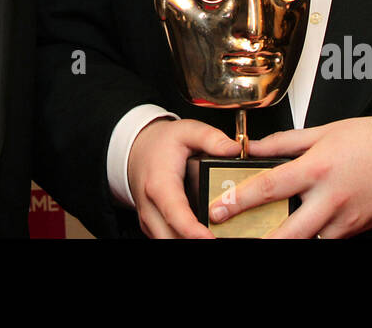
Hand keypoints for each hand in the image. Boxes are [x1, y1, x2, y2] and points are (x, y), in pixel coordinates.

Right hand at [127, 118, 240, 237]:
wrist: (137, 151)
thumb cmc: (162, 143)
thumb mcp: (187, 130)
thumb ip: (211, 138)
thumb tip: (233, 150)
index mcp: (159, 184)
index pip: (175, 214)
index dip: (193, 231)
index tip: (211, 238)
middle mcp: (150, 207)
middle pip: (171, 237)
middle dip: (195, 240)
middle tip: (221, 236)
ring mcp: (149, 220)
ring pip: (168, 241)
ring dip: (191, 241)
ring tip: (216, 234)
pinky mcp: (153, 228)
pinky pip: (168, 240)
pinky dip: (185, 239)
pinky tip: (204, 234)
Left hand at [208, 115, 371, 237]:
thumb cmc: (370, 140)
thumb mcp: (322, 132)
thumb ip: (284, 143)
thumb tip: (254, 148)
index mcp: (317, 168)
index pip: (270, 187)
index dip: (241, 199)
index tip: (220, 208)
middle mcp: (329, 198)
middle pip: (288, 230)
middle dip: (259, 239)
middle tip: (235, 238)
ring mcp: (343, 219)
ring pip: (308, 241)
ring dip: (284, 241)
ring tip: (262, 237)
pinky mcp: (354, 230)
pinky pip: (326, 239)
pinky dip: (310, 237)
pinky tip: (297, 231)